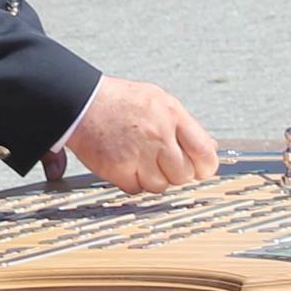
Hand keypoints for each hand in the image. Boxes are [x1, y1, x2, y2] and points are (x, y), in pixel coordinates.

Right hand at [61, 77, 219, 195]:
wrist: (80, 102)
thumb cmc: (119, 101)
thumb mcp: (159, 101)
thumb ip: (185, 126)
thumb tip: (211, 147)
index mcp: (172, 114)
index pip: (205, 152)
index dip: (204, 166)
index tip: (198, 169)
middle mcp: (159, 134)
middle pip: (184, 174)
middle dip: (174, 172)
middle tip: (160, 162)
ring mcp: (139, 153)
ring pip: (161, 186)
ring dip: (152, 179)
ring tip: (140, 162)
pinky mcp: (119, 169)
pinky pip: (137, 189)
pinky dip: (132, 182)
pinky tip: (125, 165)